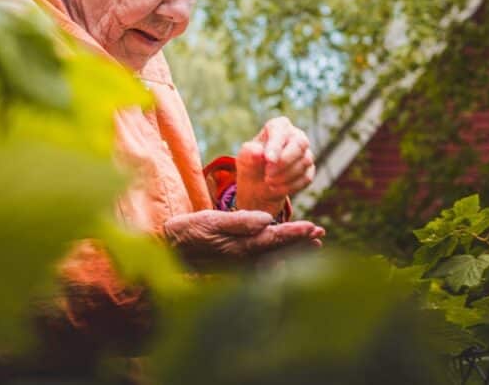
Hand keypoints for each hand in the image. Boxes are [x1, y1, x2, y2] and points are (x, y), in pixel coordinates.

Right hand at [163, 210, 324, 266]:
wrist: (167, 251)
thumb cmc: (187, 232)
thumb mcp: (210, 220)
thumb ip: (239, 221)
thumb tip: (268, 220)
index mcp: (240, 248)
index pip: (275, 239)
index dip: (296, 233)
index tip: (314, 227)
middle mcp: (243, 261)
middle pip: (280, 252)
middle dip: (301, 243)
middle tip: (320, 234)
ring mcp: (239, 267)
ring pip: (274, 259)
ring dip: (293, 250)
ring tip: (312, 244)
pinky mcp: (234, 268)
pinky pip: (263, 264)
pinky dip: (278, 257)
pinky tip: (284, 255)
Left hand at [236, 117, 315, 213]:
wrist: (259, 183)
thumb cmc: (251, 163)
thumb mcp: (244, 158)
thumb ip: (249, 153)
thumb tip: (258, 152)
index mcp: (279, 126)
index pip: (281, 130)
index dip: (276, 145)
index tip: (268, 160)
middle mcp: (296, 135)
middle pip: (300, 144)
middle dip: (284, 161)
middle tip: (268, 175)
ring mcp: (305, 153)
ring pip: (304, 162)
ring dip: (285, 176)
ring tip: (268, 182)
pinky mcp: (309, 170)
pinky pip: (306, 177)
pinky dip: (290, 186)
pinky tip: (275, 189)